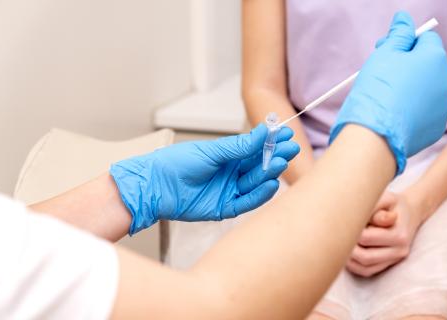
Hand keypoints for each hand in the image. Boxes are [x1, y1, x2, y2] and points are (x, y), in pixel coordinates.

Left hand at [110, 124, 299, 233]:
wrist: (156, 185)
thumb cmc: (178, 163)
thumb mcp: (212, 151)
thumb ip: (239, 146)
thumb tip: (264, 131)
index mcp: (228, 156)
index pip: (255, 149)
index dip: (271, 143)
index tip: (287, 135)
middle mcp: (231, 173)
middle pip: (259, 166)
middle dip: (275, 157)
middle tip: (290, 150)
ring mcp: (229, 190)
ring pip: (255, 183)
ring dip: (269, 175)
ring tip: (281, 164)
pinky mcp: (224, 208)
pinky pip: (246, 202)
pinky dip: (259, 195)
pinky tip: (270, 185)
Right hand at [330, 11, 446, 173]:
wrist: (375, 136)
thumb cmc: (376, 92)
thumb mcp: (383, 55)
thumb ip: (397, 35)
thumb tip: (404, 19)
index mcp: (435, 58)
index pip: (424, 39)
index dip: (403, 43)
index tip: (384, 51)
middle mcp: (446, 81)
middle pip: (427, 64)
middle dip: (406, 66)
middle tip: (381, 74)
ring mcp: (443, 107)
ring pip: (426, 89)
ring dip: (409, 88)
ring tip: (385, 98)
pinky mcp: (435, 127)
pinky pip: (424, 111)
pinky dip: (410, 109)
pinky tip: (393, 114)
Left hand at [347, 191, 424, 276]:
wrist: (409, 213)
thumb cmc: (392, 204)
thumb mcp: (386, 198)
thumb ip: (375, 207)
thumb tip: (362, 217)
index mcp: (399, 235)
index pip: (365, 238)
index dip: (351, 230)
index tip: (343, 222)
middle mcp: (399, 251)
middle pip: (364, 256)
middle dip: (347, 246)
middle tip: (338, 233)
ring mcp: (393, 260)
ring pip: (364, 266)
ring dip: (348, 257)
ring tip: (341, 241)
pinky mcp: (386, 265)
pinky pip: (365, 271)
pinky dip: (352, 264)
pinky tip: (345, 251)